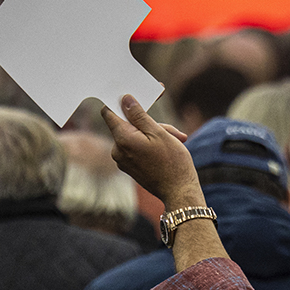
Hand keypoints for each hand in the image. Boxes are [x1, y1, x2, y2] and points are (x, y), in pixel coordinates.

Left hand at [102, 95, 203, 209]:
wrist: (179, 191)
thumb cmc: (172, 162)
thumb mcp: (158, 132)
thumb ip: (138, 115)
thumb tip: (124, 99)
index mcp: (122, 139)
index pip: (109, 112)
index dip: (121, 102)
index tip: (135, 99)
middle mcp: (117, 150)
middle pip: (128, 124)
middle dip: (149, 122)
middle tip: (172, 130)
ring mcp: (123, 160)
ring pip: (136, 136)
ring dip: (155, 134)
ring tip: (176, 140)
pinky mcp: (130, 167)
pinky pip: (137, 148)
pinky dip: (151, 145)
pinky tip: (168, 148)